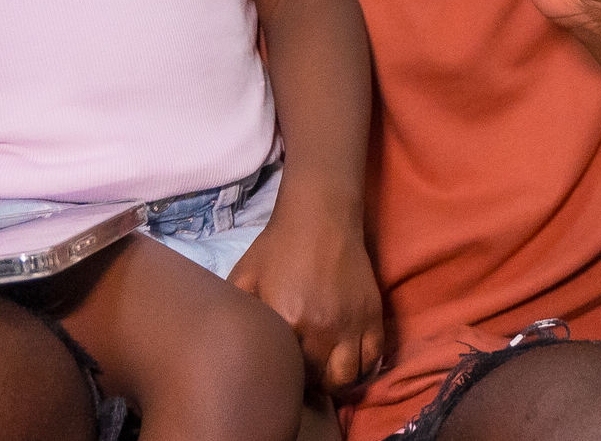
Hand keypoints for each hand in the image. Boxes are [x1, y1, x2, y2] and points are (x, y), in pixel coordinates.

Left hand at [231, 215, 386, 395]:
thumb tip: (226, 344)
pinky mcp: (372, 315)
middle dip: (309, 385)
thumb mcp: (243, 278)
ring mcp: (352, 324)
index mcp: (288, 322)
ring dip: (336, 381)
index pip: (286, 372)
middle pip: (318, 381)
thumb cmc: (276, 247)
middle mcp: (322, 330)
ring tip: (325, 373)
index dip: (282, 379)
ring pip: (348, 378)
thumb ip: (238, 314)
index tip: (279, 375)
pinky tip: (348, 362)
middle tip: (302, 377)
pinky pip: (374, 358)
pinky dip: (363, 368)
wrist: (319, 216)